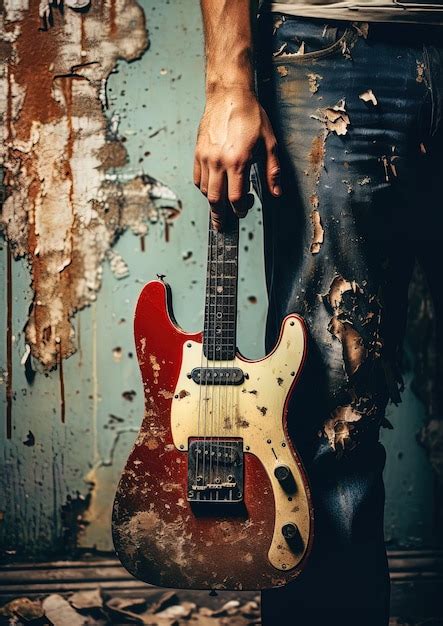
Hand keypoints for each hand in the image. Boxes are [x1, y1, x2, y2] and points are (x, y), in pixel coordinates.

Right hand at [194, 88, 281, 229]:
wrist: (229, 95)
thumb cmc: (250, 115)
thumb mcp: (269, 143)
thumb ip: (272, 171)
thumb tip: (276, 192)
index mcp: (238, 161)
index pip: (235, 197)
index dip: (240, 209)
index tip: (244, 208)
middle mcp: (219, 161)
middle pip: (215, 200)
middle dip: (220, 216)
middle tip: (223, 226)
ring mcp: (206, 157)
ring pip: (205, 191)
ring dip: (213, 202)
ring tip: (220, 207)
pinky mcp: (198, 152)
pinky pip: (197, 178)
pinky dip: (203, 188)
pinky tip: (211, 189)